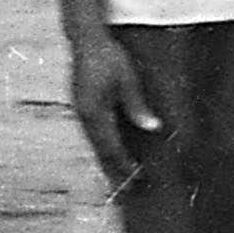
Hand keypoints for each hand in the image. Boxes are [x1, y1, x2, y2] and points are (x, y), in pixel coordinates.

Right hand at [66, 27, 160, 195]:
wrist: (85, 39)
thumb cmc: (108, 56)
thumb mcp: (127, 79)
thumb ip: (137, 106)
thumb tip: (153, 128)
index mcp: (94, 111)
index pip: (111, 146)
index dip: (124, 165)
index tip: (136, 179)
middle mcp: (84, 116)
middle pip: (101, 152)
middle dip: (114, 172)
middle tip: (127, 194)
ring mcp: (80, 113)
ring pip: (95, 146)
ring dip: (107, 164)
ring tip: (119, 181)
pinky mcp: (82, 108)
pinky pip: (93, 136)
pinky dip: (103, 150)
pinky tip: (110, 157)